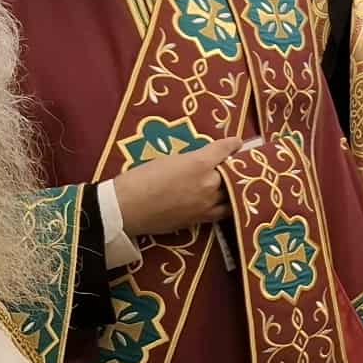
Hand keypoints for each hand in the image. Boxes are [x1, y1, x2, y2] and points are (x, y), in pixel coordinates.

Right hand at [110, 136, 244, 237]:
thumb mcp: (168, 159)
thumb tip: (202, 162)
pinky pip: (223, 211)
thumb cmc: (140, 179)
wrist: (126, 208)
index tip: (237, 143)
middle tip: (234, 164)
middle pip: (232, 173)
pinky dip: (228, 204)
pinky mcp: (201, 220)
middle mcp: (209, 183)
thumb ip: (191, 160)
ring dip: (233, 187)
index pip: (224, 149)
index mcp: (199, 163)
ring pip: (232, 194)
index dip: (232, 145)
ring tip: (234, 183)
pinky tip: (227, 201)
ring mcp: (207, 204)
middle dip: (233, 168)